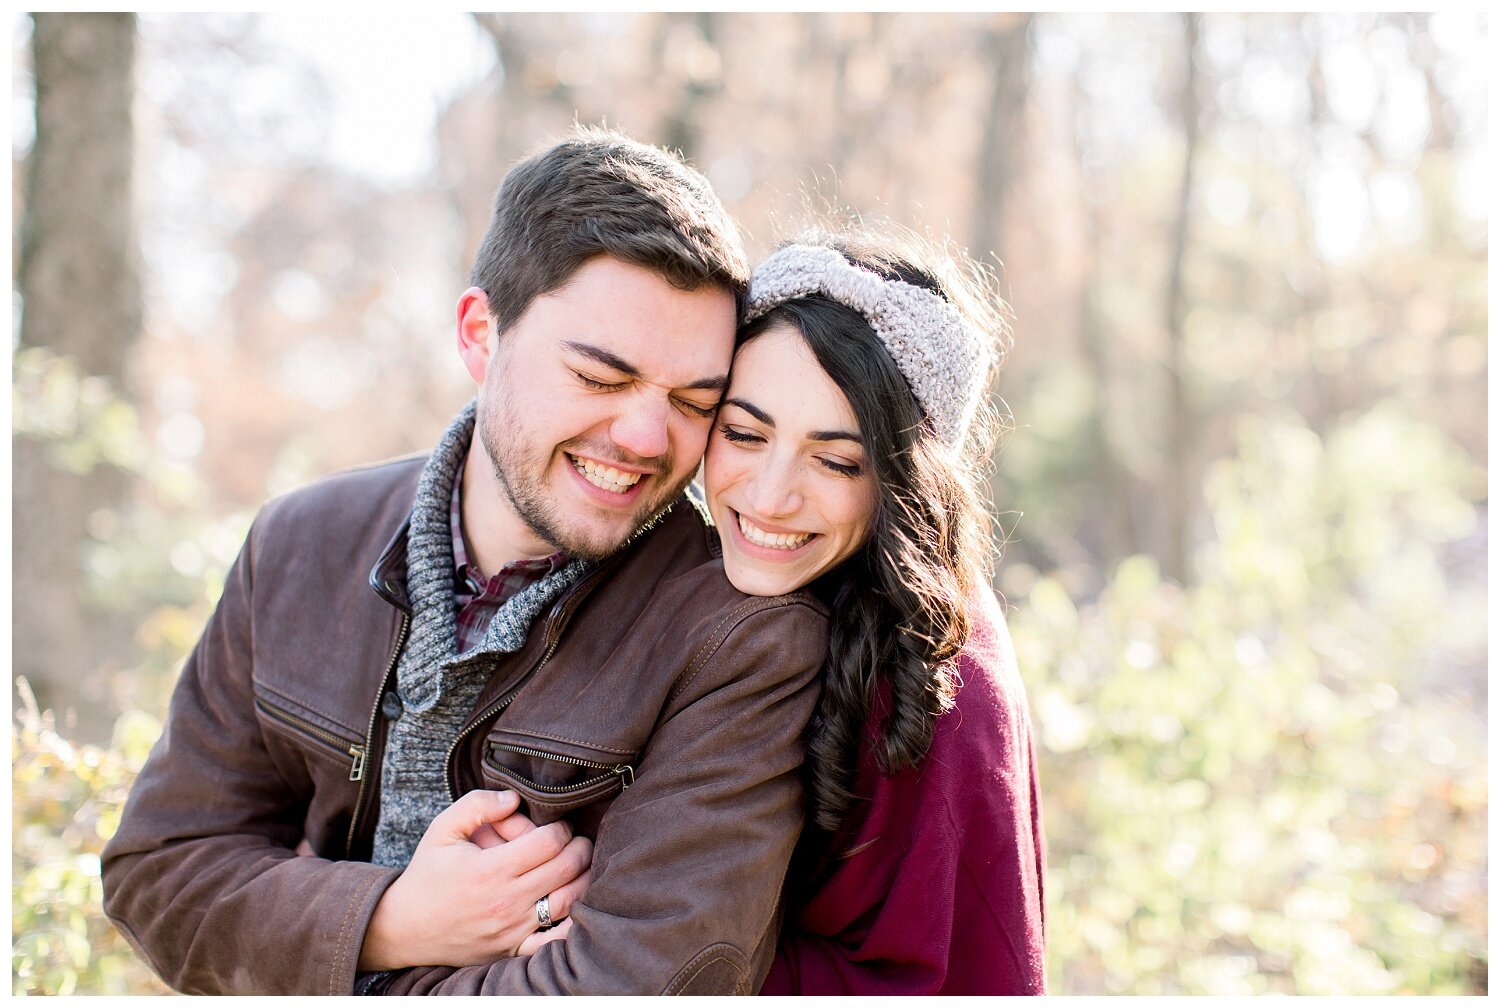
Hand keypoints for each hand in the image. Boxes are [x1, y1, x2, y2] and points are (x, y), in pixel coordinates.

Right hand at [357, 790, 592, 970]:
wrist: (404, 927)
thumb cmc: (427, 874)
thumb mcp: (442, 830)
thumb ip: (477, 805)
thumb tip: (513, 797)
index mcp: (491, 869)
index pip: (550, 842)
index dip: (562, 828)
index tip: (558, 826)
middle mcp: (506, 900)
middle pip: (566, 868)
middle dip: (580, 848)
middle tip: (577, 842)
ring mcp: (512, 928)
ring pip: (569, 901)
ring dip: (584, 879)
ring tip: (582, 866)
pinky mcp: (512, 949)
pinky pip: (553, 942)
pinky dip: (573, 926)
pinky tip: (580, 908)